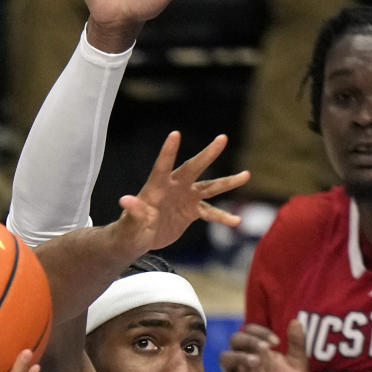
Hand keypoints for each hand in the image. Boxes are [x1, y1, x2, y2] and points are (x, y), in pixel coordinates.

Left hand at [112, 130, 249, 252]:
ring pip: (210, 187)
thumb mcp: (131, 222)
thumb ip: (133, 211)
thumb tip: (125, 200)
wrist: (140, 238)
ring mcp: (186, 197)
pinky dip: (223, 217)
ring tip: (247, 175)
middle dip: (208, 154)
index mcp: (157, 186)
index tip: (175, 134)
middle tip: (222, 138)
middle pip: (193, 168)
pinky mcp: (192, 211)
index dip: (168, 151)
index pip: (163, 166)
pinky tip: (237, 221)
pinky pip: (211, 212)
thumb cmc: (131, 228)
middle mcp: (175, 186)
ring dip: (227, 182)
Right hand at [218, 319, 310, 371]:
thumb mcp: (298, 367)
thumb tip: (295, 321)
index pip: (249, 330)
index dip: (260, 331)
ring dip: (239, 356)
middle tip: (264, 348)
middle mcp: (245, 360)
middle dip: (248, 340)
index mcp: (259, 350)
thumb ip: (297, 345)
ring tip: (256, 363)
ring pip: (224, 357)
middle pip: (234, 339)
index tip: (276, 342)